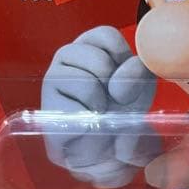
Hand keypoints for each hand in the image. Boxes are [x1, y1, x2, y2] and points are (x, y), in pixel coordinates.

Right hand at [41, 27, 159, 187]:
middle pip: (100, 60)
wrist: (110, 152)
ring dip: (103, 107)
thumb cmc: (123, 112)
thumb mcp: (140, 88)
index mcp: (88, 45)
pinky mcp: (48, 110)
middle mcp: (66, 57)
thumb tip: (117, 88)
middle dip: (116, 87)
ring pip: (88, 84)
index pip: (107, 36)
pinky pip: (77, 113)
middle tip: (112, 103)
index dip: (124, 60)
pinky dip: (92, 124)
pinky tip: (89, 129)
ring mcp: (52, 81)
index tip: (124, 79)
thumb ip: (137, 76)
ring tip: (100, 116)